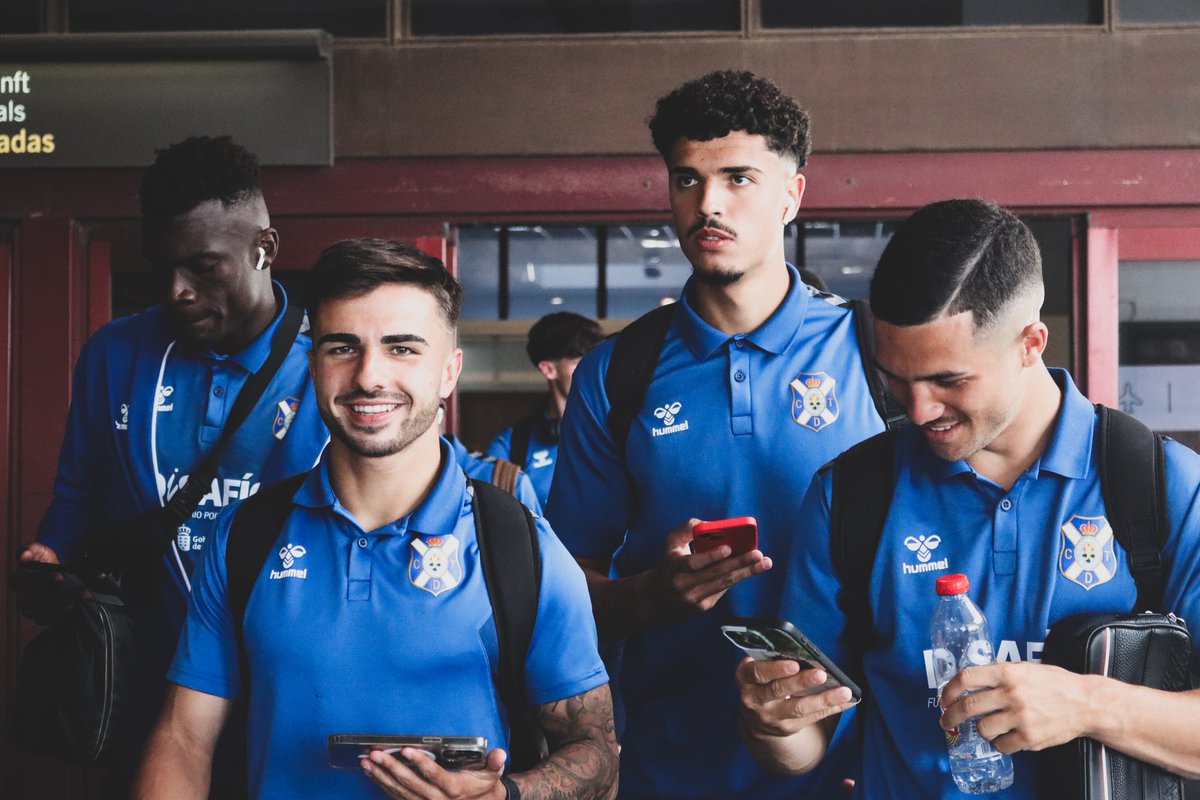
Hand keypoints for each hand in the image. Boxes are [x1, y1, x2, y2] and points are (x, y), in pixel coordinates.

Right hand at [15, 542, 78, 624]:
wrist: (54, 567)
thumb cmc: (43, 559)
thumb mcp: (38, 549)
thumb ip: (30, 548)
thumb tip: (24, 554)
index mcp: (18, 580)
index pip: (26, 582)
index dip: (42, 579)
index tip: (60, 577)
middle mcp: (22, 597)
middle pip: (37, 599)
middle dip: (59, 594)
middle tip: (79, 589)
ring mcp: (30, 609)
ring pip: (45, 610)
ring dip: (67, 603)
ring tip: (85, 595)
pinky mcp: (40, 617)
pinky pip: (50, 618)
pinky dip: (65, 612)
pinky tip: (78, 604)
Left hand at [362, 747, 507, 799]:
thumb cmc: (483, 786)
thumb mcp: (492, 774)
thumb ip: (494, 763)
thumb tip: (499, 754)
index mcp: (454, 790)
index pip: (435, 776)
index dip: (420, 763)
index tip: (407, 750)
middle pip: (411, 784)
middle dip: (392, 768)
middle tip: (376, 754)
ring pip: (400, 792)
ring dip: (382, 776)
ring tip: (367, 762)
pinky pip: (397, 796)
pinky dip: (383, 785)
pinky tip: (372, 773)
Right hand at [639, 519, 770, 622]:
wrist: (653, 599)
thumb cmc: (667, 565)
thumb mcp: (671, 544)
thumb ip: (688, 529)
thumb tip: (709, 523)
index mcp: (675, 568)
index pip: (694, 563)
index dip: (712, 556)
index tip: (729, 548)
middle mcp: (685, 586)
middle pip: (717, 574)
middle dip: (741, 563)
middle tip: (759, 554)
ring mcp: (695, 599)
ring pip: (724, 584)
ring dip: (746, 572)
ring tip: (764, 563)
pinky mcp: (702, 607)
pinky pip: (722, 589)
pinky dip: (735, 578)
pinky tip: (748, 569)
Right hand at [737, 656, 856, 737]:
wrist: (757, 718)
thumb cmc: (763, 681)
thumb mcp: (758, 670)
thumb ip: (771, 660)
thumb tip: (803, 650)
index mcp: (746, 678)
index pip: (757, 672)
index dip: (775, 668)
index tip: (794, 664)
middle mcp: (754, 699)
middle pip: (778, 690)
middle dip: (801, 682)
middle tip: (821, 674)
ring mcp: (770, 716)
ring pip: (798, 708)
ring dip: (823, 699)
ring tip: (844, 691)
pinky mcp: (786, 727)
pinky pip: (811, 718)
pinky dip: (831, 708)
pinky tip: (847, 701)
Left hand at [939, 661, 1097, 753]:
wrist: (1086, 703)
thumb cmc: (1055, 683)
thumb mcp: (1026, 667)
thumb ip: (1000, 670)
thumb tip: (973, 677)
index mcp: (1007, 673)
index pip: (966, 678)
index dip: (949, 689)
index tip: (944, 698)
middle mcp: (1011, 694)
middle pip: (968, 707)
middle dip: (950, 716)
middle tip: (945, 721)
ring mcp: (1020, 717)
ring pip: (983, 729)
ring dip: (981, 730)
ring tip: (988, 726)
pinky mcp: (1029, 737)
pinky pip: (1001, 745)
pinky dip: (1000, 743)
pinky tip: (1006, 736)